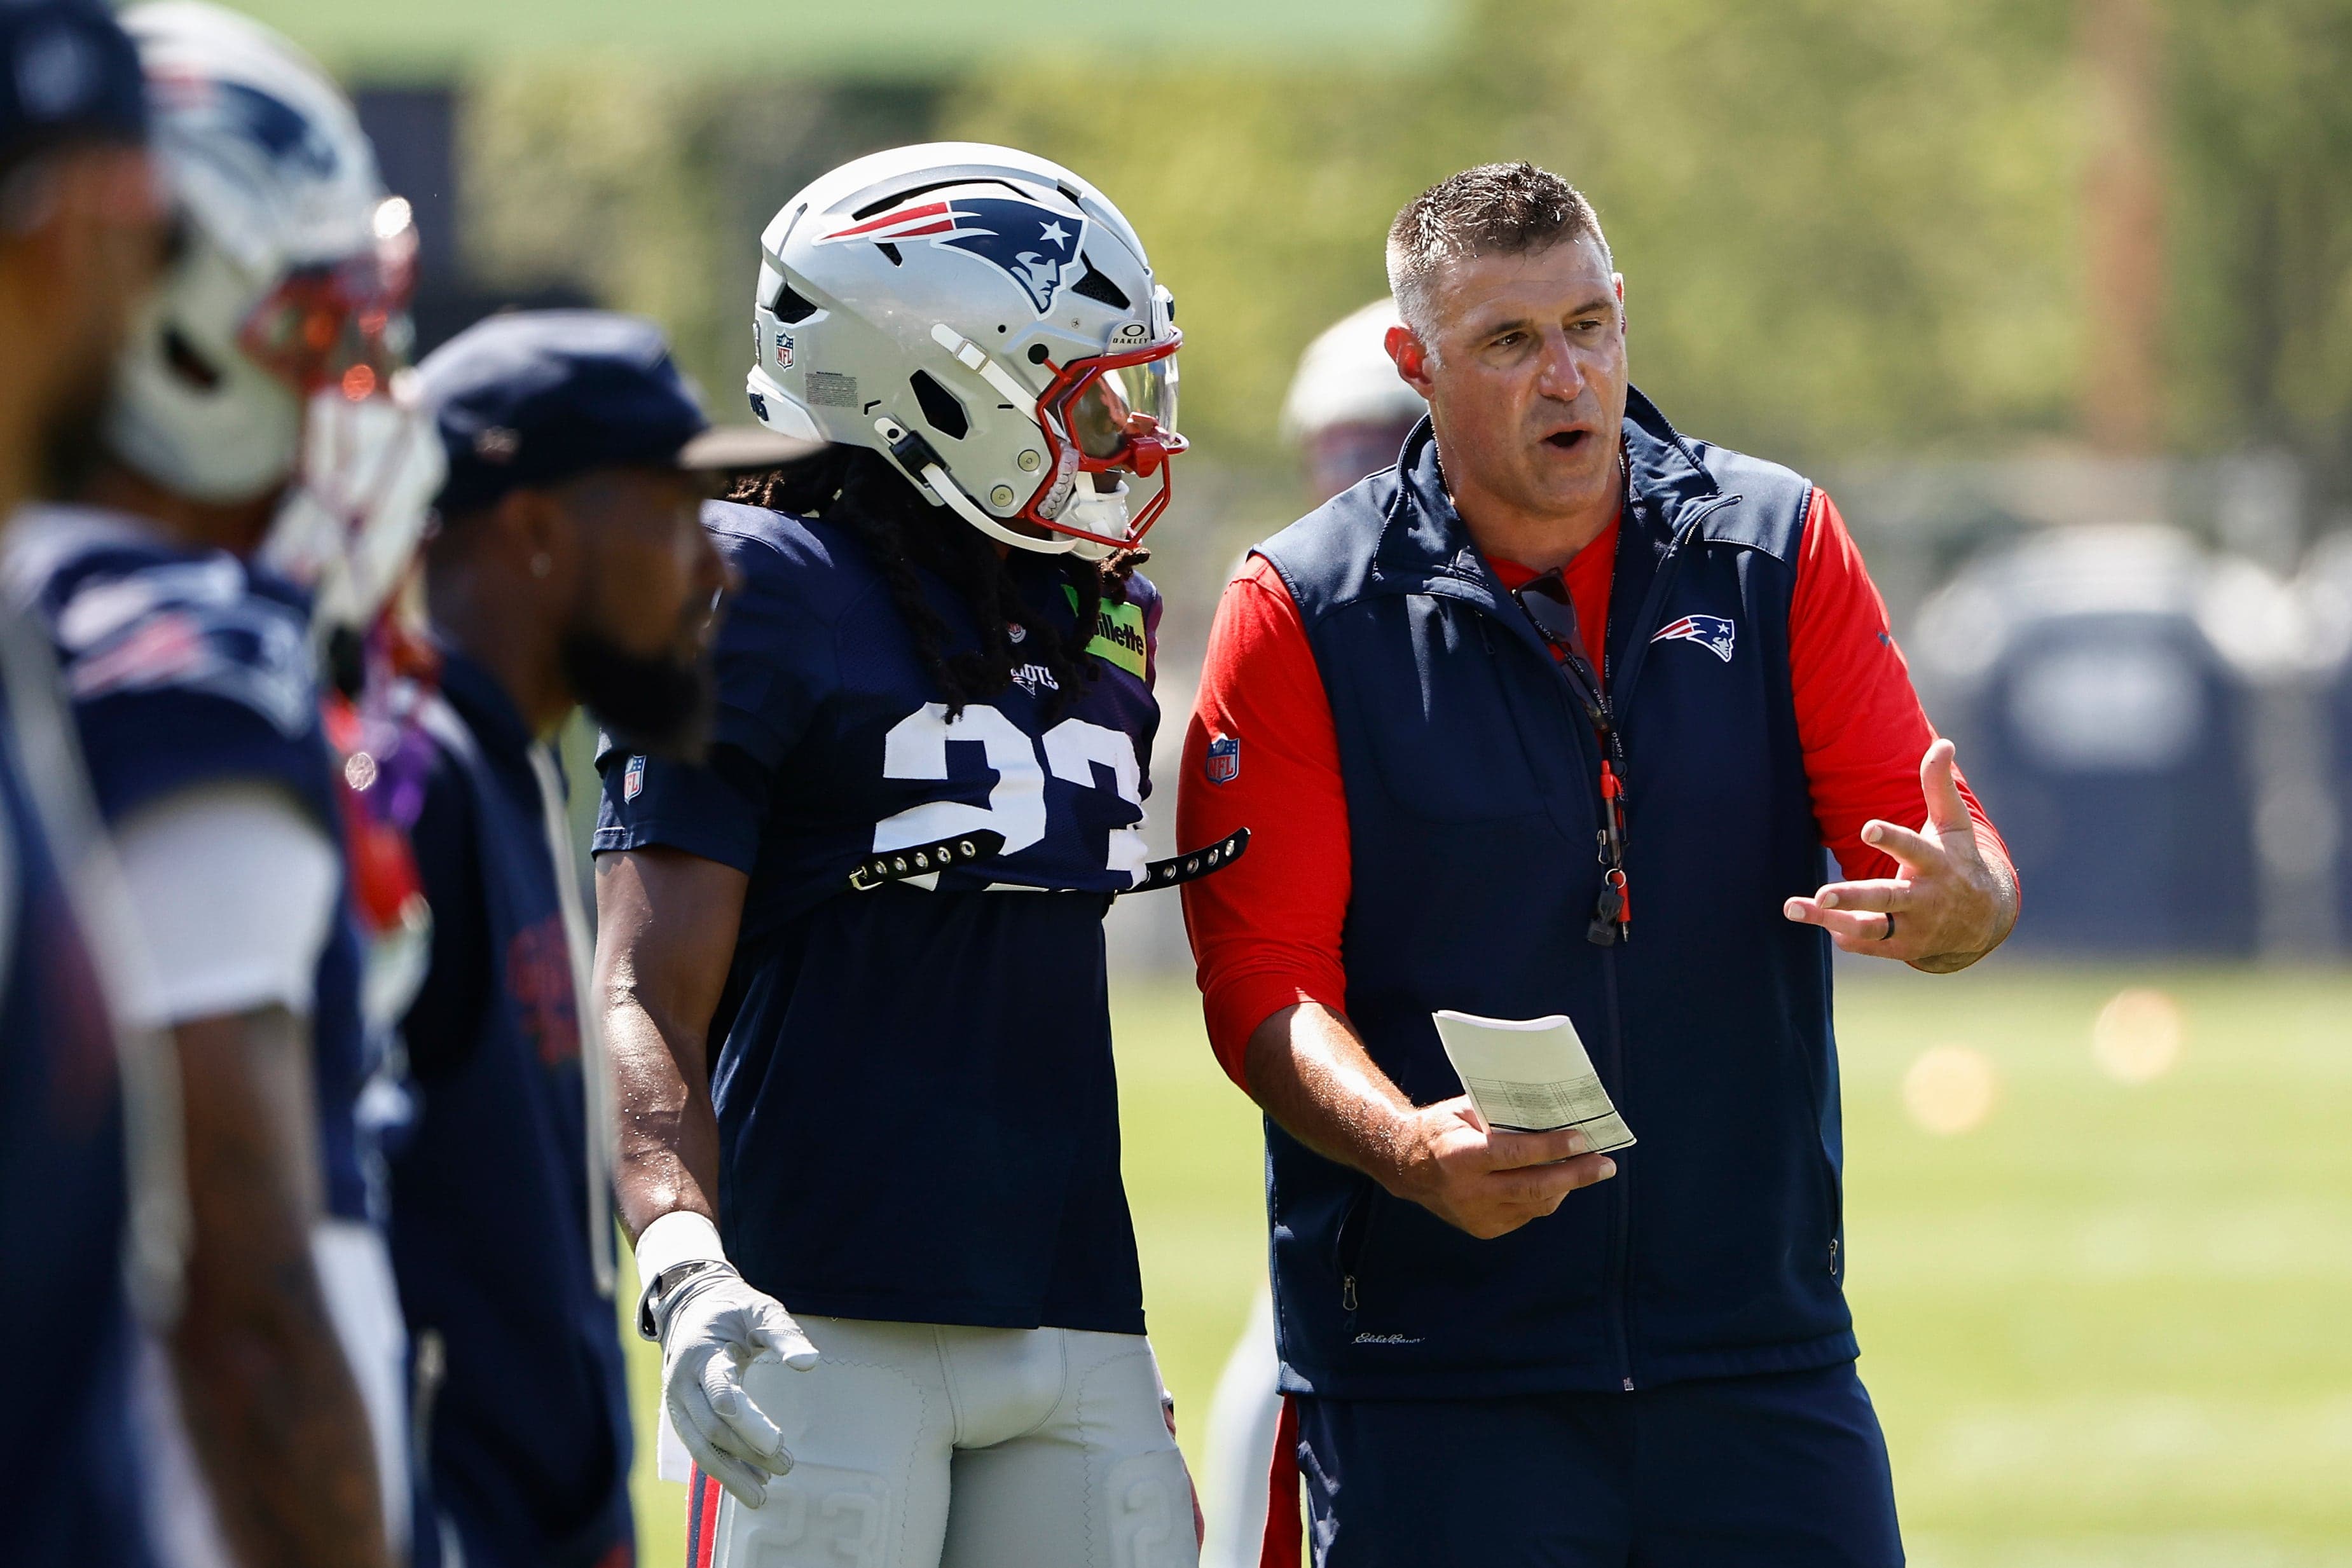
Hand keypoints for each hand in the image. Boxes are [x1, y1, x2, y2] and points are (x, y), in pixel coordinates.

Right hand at [655, 1265, 817, 1506]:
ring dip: (730, 1474)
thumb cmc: (733, 1309)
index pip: (720, 1393)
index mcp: (702, 1354)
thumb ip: (784, 1334)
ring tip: (762, 1497)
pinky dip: (722, 1468)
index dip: (747, 1421)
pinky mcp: (682, 1415)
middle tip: (786, 1466)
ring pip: (700, 1447)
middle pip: (711, 1427)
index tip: (776, 1443)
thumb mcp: (761, 1309)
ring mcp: (677, 1402)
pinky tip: (748, 1483)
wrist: (691, 1308)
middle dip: (747, 1452)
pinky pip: (699, 1447)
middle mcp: (682, 1382)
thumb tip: (809, 1363)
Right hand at [1381, 1098, 1616, 1239]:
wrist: (1406, 1167)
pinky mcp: (1484, 1229)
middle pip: (1532, 1187)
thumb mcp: (1463, 1112)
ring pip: (1535, 1205)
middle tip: (1605, 1164)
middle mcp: (1467, 1191)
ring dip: (1565, 1186)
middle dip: (1575, 1175)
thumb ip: (1501, 1115)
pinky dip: (1545, 1197)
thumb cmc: (1440, 1129)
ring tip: (1588, 1169)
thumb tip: (1550, 1113)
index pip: (1512, 1154)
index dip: (1549, 1147)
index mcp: (1458, 1156)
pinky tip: (1555, 1181)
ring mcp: (1476, 1215)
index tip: (1580, 1138)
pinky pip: (1526, 1214)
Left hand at [1783, 738, 2016, 972]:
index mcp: (1936, 864)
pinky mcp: (1902, 947)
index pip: (1913, 849)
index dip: (1891, 838)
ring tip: (1793, 906)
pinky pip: (1867, 944)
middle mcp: (1924, 898)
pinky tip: (1819, 922)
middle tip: (1823, 894)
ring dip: (1831, 920)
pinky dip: (1844, 935)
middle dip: (1853, 897)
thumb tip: (1944, 743)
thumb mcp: (1953, 826)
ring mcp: (1913, 927)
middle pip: (1886, 897)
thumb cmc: (1958, 861)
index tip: (1867, 828)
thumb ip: (1939, 787)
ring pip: (1869, 927)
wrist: (1983, 920)